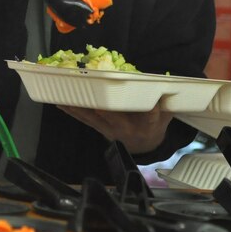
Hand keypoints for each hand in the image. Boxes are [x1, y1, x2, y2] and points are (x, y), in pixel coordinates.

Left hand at [58, 105, 172, 154]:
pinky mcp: (99, 128)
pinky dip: (72, 111)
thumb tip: (170, 85)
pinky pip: (84, 119)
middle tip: (97, 102)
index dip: (151, 111)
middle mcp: (126, 129)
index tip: (152, 105)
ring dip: (80, 108)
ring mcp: (109, 129)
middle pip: (115, 118)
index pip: (151, 117)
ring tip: (67, 97)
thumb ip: (167, 103)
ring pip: (94, 118)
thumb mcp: (166, 116)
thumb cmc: (154, 126)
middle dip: (105, 110)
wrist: (142, 146)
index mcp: (147, 125)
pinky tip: (61, 103)